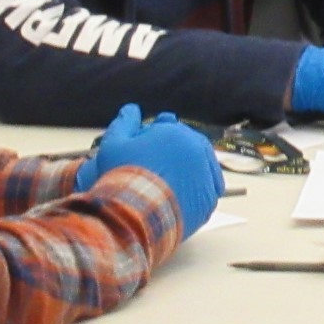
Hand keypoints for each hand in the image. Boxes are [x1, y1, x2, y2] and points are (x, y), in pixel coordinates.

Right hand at [78, 104, 223, 234]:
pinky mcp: (209, 199)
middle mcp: (197, 150)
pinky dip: (198, 190)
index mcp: (177, 133)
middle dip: (176, 154)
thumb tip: (131, 109)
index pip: (172, 130)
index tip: (149, 151)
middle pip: (189, 147)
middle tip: (158, 168)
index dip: (159, 139)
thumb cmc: (122, 177)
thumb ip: (124, 123)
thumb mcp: (114, 145)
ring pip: (201, 167)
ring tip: (168, 182)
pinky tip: (183, 194)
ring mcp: (207, 174)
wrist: (134, 214)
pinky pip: (207, 190)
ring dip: (190, 170)